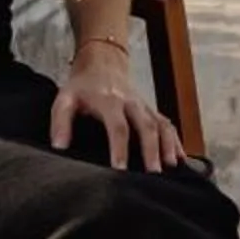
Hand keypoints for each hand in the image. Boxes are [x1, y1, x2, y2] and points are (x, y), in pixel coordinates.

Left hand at [52, 42, 180, 171]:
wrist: (102, 63)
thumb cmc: (81, 87)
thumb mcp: (64, 100)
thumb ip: (60, 123)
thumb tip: (58, 148)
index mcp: (109, 101)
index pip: (118, 127)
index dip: (120, 148)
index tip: (120, 170)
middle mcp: (131, 102)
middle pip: (146, 126)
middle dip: (152, 150)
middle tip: (153, 174)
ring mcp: (144, 105)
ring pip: (161, 124)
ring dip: (168, 146)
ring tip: (171, 167)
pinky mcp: (151, 109)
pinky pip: (167, 124)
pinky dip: (176, 141)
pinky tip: (181, 158)